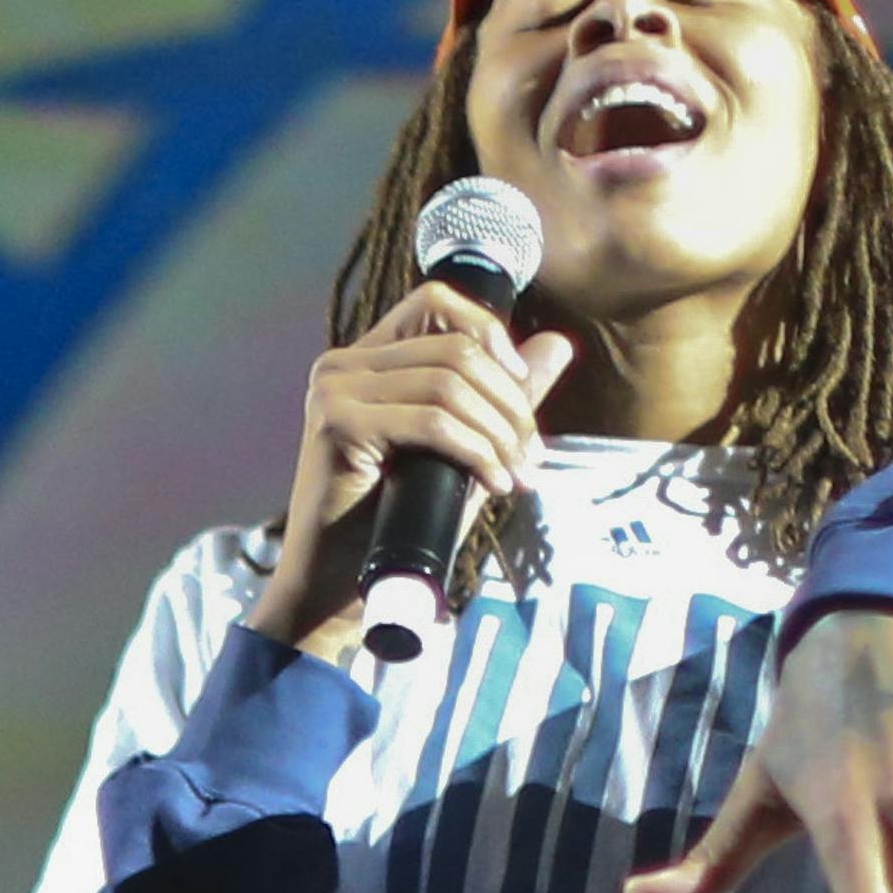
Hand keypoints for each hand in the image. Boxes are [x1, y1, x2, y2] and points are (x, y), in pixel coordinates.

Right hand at [248, 281, 573, 657]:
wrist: (336, 588)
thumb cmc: (396, 526)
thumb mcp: (461, 453)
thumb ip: (501, 398)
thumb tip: (557, 344)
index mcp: (367, 361)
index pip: (437, 304)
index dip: (491, 335)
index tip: (523, 392)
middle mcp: (343, 365)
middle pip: (455, 349)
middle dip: (510, 405)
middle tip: (531, 458)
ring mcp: (335, 391)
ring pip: (449, 384)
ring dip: (499, 434)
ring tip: (517, 476)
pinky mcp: (338, 425)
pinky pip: (432, 422)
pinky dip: (476, 453)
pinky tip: (494, 485)